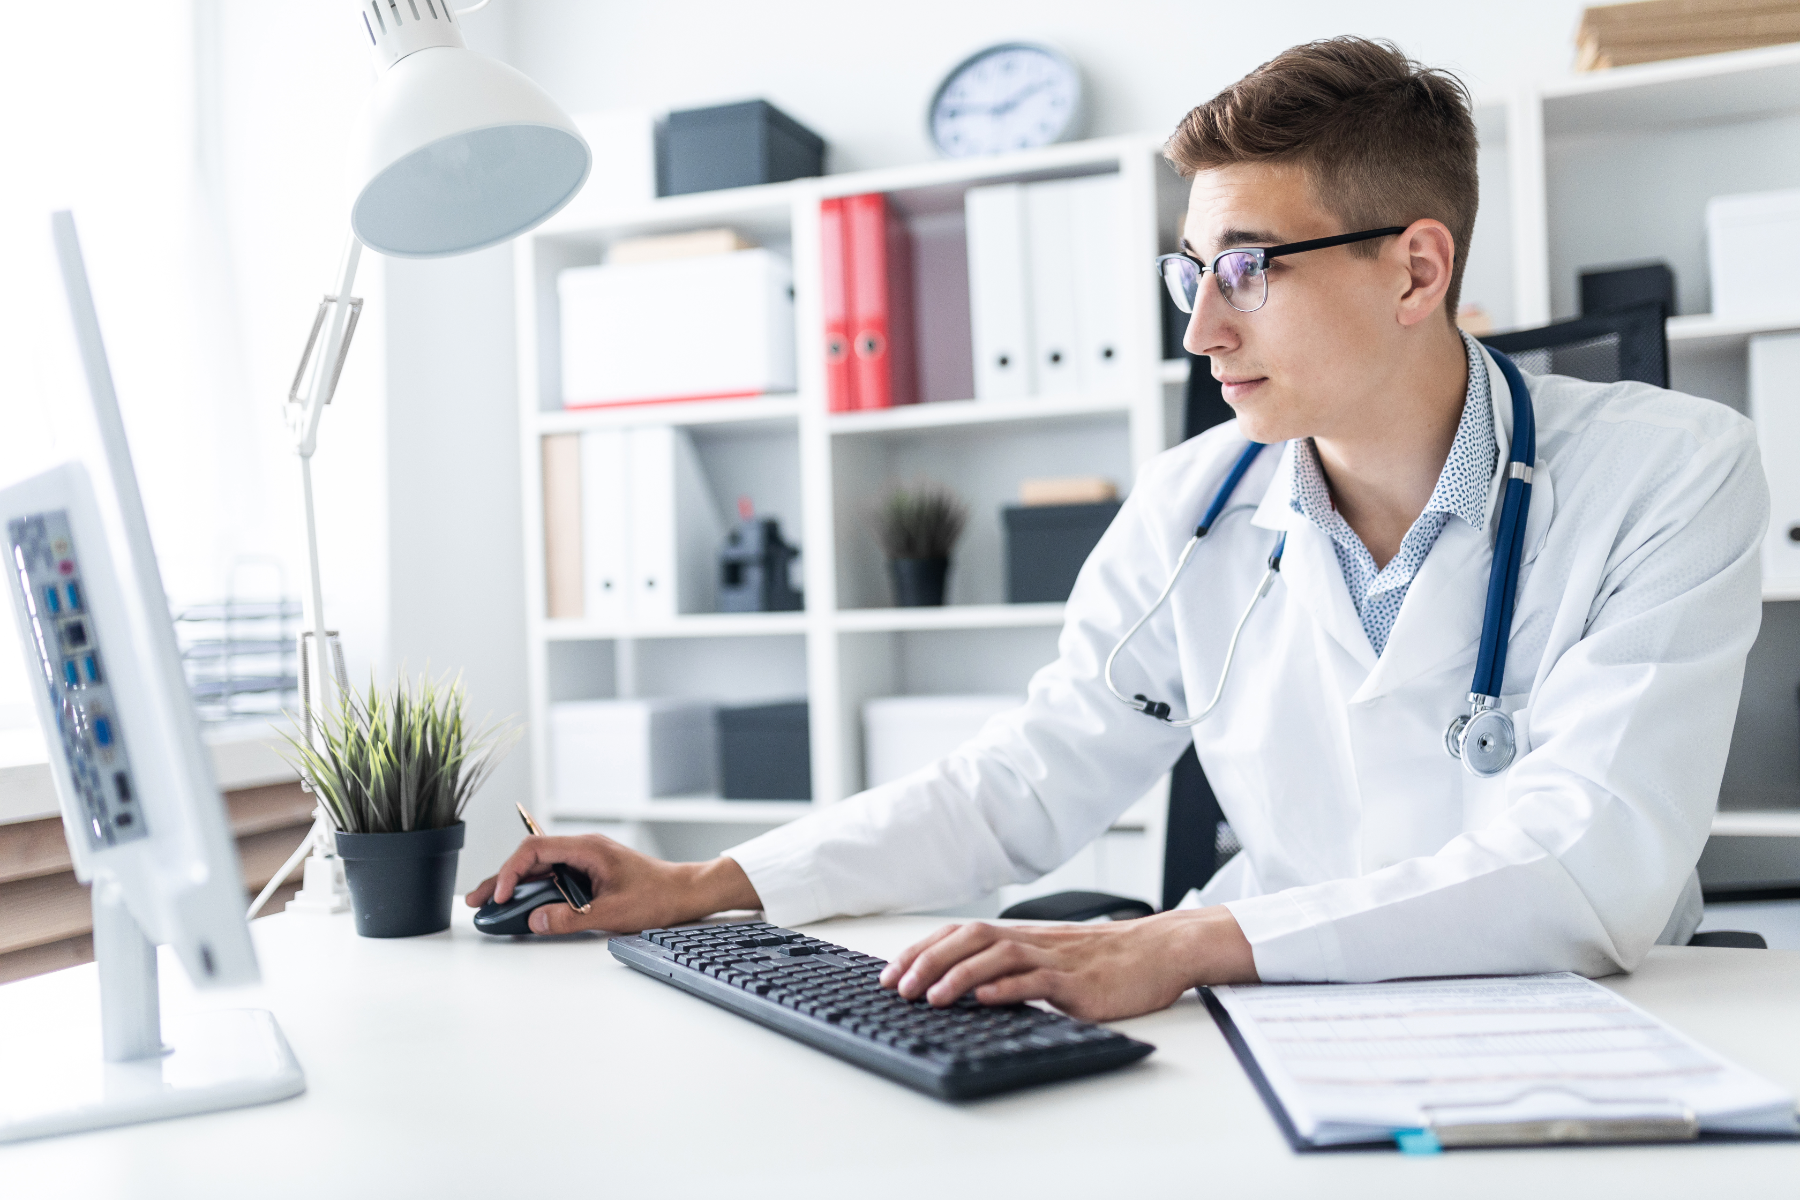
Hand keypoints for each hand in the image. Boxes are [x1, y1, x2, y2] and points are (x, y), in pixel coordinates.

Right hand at [464, 834, 758, 934]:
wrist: (687, 893)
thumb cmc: (658, 897)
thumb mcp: (612, 913)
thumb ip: (570, 918)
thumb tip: (534, 921)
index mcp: (587, 848)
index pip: (536, 849)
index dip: (512, 871)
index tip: (502, 895)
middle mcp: (584, 850)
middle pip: (532, 858)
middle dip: (503, 879)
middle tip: (478, 900)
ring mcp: (586, 861)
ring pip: (541, 869)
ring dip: (516, 886)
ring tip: (492, 905)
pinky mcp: (590, 874)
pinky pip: (555, 879)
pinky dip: (535, 891)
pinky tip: (521, 906)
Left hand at [876, 907, 1256, 1021]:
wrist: (1160, 951)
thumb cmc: (1106, 960)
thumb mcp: (1051, 960)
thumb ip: (1014, 968)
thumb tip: (966, 989)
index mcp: (1022, 937)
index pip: (959, 935)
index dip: (920, 951)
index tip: (890, 972)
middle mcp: (1032, 942)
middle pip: (969, 939)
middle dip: (927, 961)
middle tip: (898, 987)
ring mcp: (1055, 960)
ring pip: (998, 956)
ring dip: (958, 975)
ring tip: (930, 996)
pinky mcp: (1078, 983)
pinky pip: (1039, 981)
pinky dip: (1009, 988)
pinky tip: (985, 999)